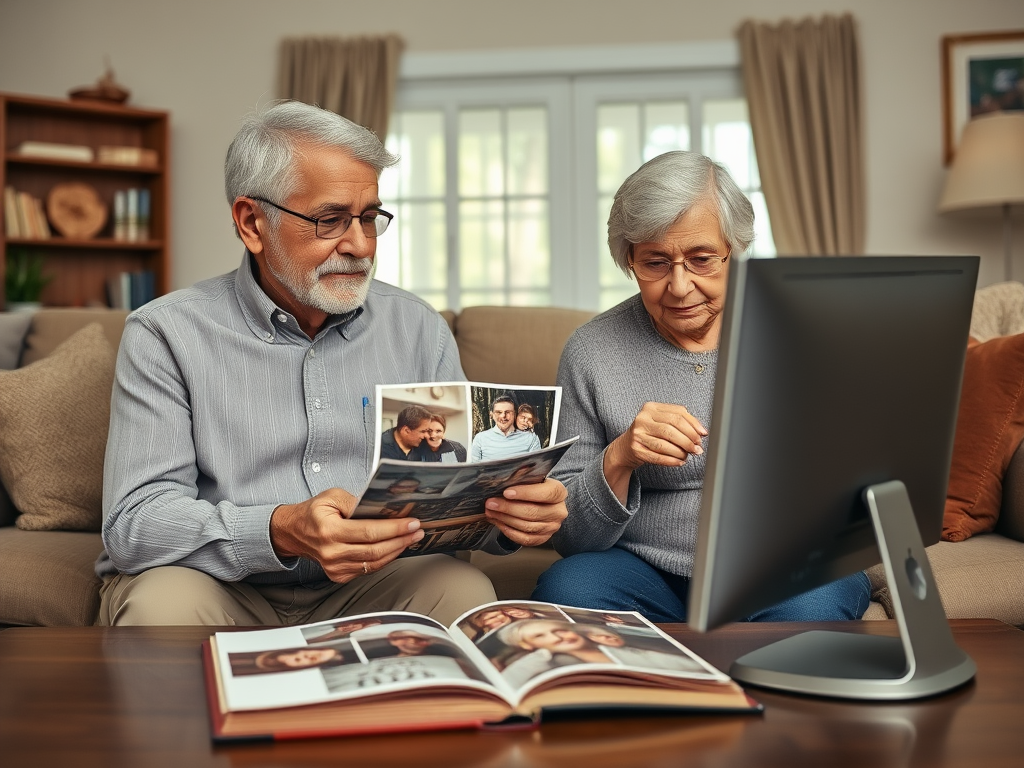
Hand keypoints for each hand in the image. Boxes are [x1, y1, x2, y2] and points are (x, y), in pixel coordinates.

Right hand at [269, 488, 424, 582]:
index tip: (412, 523)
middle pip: (375, 550)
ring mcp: (335, 567)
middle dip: (401, 540)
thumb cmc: (313, 512)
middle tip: (418, 531)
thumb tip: (381, 507)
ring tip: (411, 538)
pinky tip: (395, 547)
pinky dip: (384, 559)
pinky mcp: (339, 575)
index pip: (369, 532)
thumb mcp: (331, 496)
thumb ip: (355, 500)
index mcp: (329, 531)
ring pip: (374, 563)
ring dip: (396, 550)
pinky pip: (368, 569)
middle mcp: (332, 553)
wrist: (293, 532)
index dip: (394, 529)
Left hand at [484, 478, 567, 546]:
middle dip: (508, 508)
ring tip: (491, 512)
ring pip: (526, 526)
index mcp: (559, 492)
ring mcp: (552, 527)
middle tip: (491, 503)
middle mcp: (558, 511)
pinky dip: (509, 531)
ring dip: (505, 519)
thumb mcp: (533, 479)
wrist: (543, 502)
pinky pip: (525, 539)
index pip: (545, 493)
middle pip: (532, 512)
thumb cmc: (535, 488)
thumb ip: (522, 478)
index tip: (506, 492)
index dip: (525, 493)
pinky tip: (499, 522)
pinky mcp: (543, 538)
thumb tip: (503, 480)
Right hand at [603, 402, 707, 502]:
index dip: (693, 425)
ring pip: (665, 443)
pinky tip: (680, 462)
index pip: (677, 413)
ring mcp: (637, 434)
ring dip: (681, 451)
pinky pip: (658, 456)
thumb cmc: (649, 433)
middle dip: (688, 439)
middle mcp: (642, 418)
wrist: (626, 447)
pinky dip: (672, 460)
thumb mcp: (662, 422)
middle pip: (671, 428)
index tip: (703, 434)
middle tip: (697, 448)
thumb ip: (681, 423)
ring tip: (688, 455)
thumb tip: (701, 432)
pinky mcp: (636, 449)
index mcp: (651, 407)